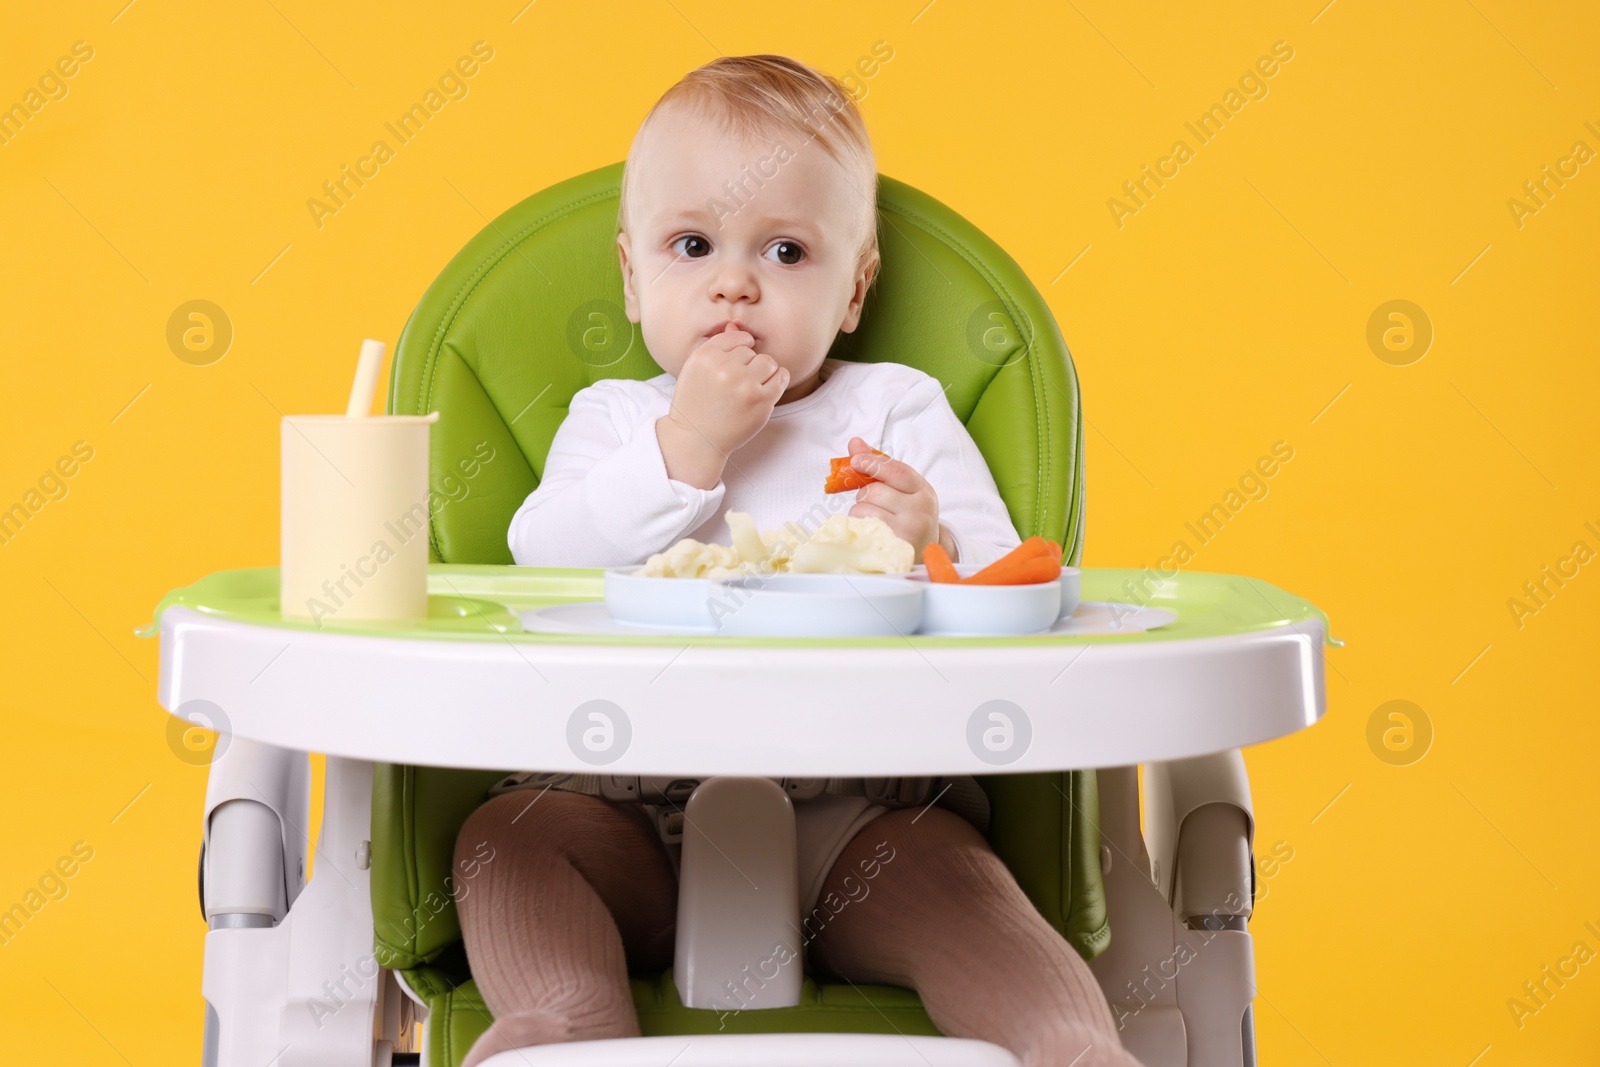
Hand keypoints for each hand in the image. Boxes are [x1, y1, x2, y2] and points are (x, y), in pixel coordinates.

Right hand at [668, 323, 789, 457]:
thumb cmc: (696, 403)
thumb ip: (717, 347)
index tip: (733, 364)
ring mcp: (745, 385)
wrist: (697, 439)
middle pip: (751, 351)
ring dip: (763, 371)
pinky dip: (777, 380)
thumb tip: (735, 325)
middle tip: (735, 384)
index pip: (735, 337)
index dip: (738, 349)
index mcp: (705, 356)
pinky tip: (766, 389)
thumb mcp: (697, 370)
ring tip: (751, 386)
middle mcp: (725, 368)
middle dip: (747, 365)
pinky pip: (781, 377)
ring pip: (768, 361)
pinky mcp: (761, 401)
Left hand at [845, 436, 940, 561]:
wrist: (921, 553)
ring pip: (863, 508)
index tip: (856, 460)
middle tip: (876, 504)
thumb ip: (879, 466)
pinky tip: (870, 531)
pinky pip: (860, 526)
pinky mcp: (891, 546)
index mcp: (923, 492)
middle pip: (875, 491)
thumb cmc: (907, 516)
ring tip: (875, 520)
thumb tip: (854, 443)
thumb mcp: (901, 490)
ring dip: (860, 511)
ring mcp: (907, 531)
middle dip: (866, 494)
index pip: (897, 471)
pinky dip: (858, 526)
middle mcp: (920, 511)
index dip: (874, 463)